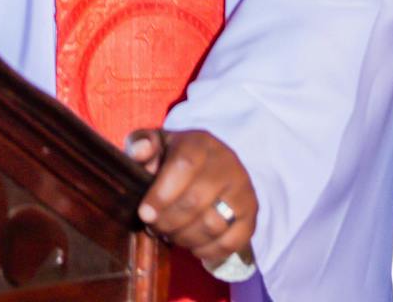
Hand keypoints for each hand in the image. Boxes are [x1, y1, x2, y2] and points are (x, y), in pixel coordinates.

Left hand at [126, 127, 257, 263]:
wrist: (214, 167)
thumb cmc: (176, 158)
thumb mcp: (157, 145)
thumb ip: (141, 144)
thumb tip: (141, 152)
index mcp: (200, 141)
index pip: (184, 165)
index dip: (162, 194)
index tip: (145, 213)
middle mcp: (227, 162)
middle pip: (196, 200)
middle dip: (169, 221)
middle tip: (155, 227)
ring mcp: (242, 189)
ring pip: (213, 225)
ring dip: (185, 237)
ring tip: (172, 234)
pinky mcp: (251, 214)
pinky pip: (230, 242)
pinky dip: (207, 251)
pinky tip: (193, 244)